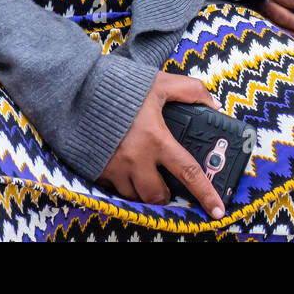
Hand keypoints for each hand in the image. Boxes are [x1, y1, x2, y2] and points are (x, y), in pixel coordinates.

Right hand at [98, 72, 226, 217]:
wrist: (77, 90)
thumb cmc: (120, 86)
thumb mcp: (160, 83)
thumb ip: (190, 91)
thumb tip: (214, 104)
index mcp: (156, 139)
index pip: (188, 173)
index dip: (205, 193)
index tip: (217, 210)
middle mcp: (136, 159)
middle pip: (157, 195)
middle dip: (165, 195)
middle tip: (167, 184)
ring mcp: (114, 168)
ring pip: (134, 196)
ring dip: (143, 190)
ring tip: (146, 175)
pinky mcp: (95, 170)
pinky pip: (112, 189)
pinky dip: (122, 184)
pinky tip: (124, 168)